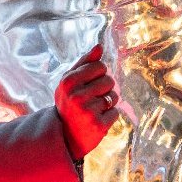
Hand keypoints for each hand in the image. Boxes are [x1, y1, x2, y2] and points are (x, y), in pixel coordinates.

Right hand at [55, 45, 118, 161]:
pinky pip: (116, 112)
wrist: (65, 136)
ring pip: (115, 96)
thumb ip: (84, 62)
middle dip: (104, 89)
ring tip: (94, 109)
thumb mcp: (70, 82)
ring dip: (108, 102)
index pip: (100, 66)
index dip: (98, 74)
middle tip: (90, 99)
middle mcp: (76, 96)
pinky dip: (109, 116)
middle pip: (109, 80)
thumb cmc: (69, 103)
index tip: (88, 84)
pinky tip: (96, 121)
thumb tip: (100, 46)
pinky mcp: (98, 126)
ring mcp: (87, 112)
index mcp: (68, 82)